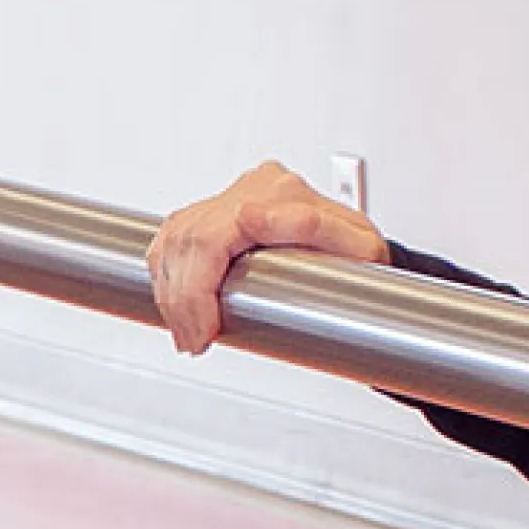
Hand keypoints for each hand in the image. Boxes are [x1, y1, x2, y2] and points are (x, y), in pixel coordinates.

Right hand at [146, 160, 390, 354]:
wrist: (352, 248)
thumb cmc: (357, 254)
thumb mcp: (362, 248)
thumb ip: (329, 233)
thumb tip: (264, 222)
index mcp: (288, 195)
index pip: (228, 229)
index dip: (203, 281)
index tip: (206, 324)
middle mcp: (257, 189)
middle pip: (195, 237)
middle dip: (185, 298)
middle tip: (195, 339)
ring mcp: (232, 197)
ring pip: (176, 237)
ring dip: (172, 292)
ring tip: (188, 331)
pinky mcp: (213, 210)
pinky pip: (172, 236)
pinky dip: (167, 274)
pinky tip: (175, 304)